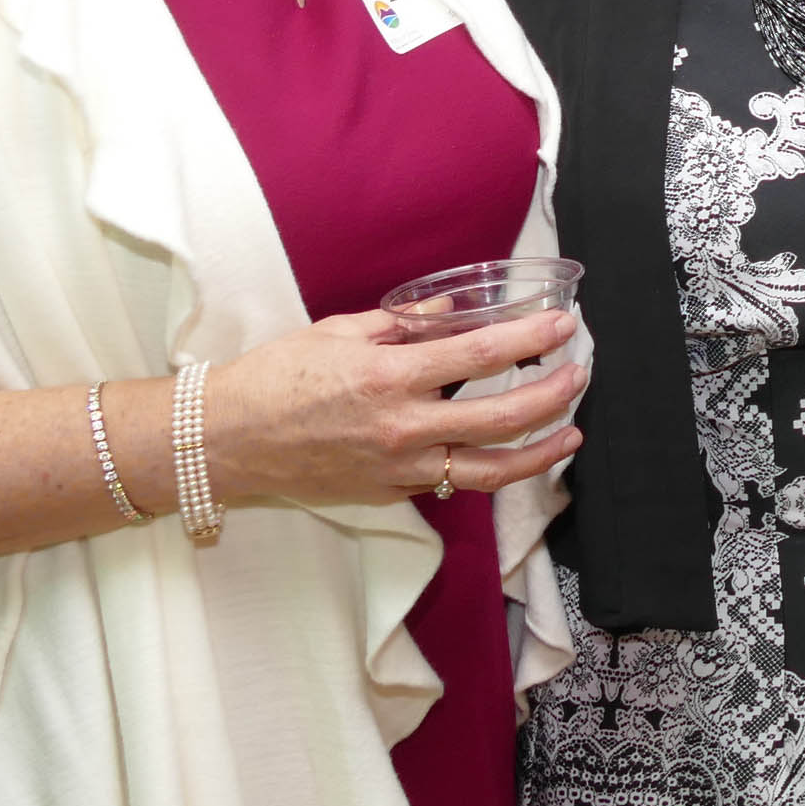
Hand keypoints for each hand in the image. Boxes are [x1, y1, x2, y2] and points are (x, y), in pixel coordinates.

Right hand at [202, 303, 587, 506]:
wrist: (226, 439)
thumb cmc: (275, 377)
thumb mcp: (339, 333)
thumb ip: (404, 324)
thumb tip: (452, 312)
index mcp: (390, 377)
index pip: (483, 355)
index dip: (532, 340)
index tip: (562, 326)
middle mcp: (403, 428)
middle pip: (502, 417)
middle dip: (552, 395)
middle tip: (578, 375)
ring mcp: (399, 468)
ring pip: (488, 469)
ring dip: (539, 452)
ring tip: (571, 434)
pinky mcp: (389, 494)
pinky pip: (451, 483)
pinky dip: (486, 469)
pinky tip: (511, 454)